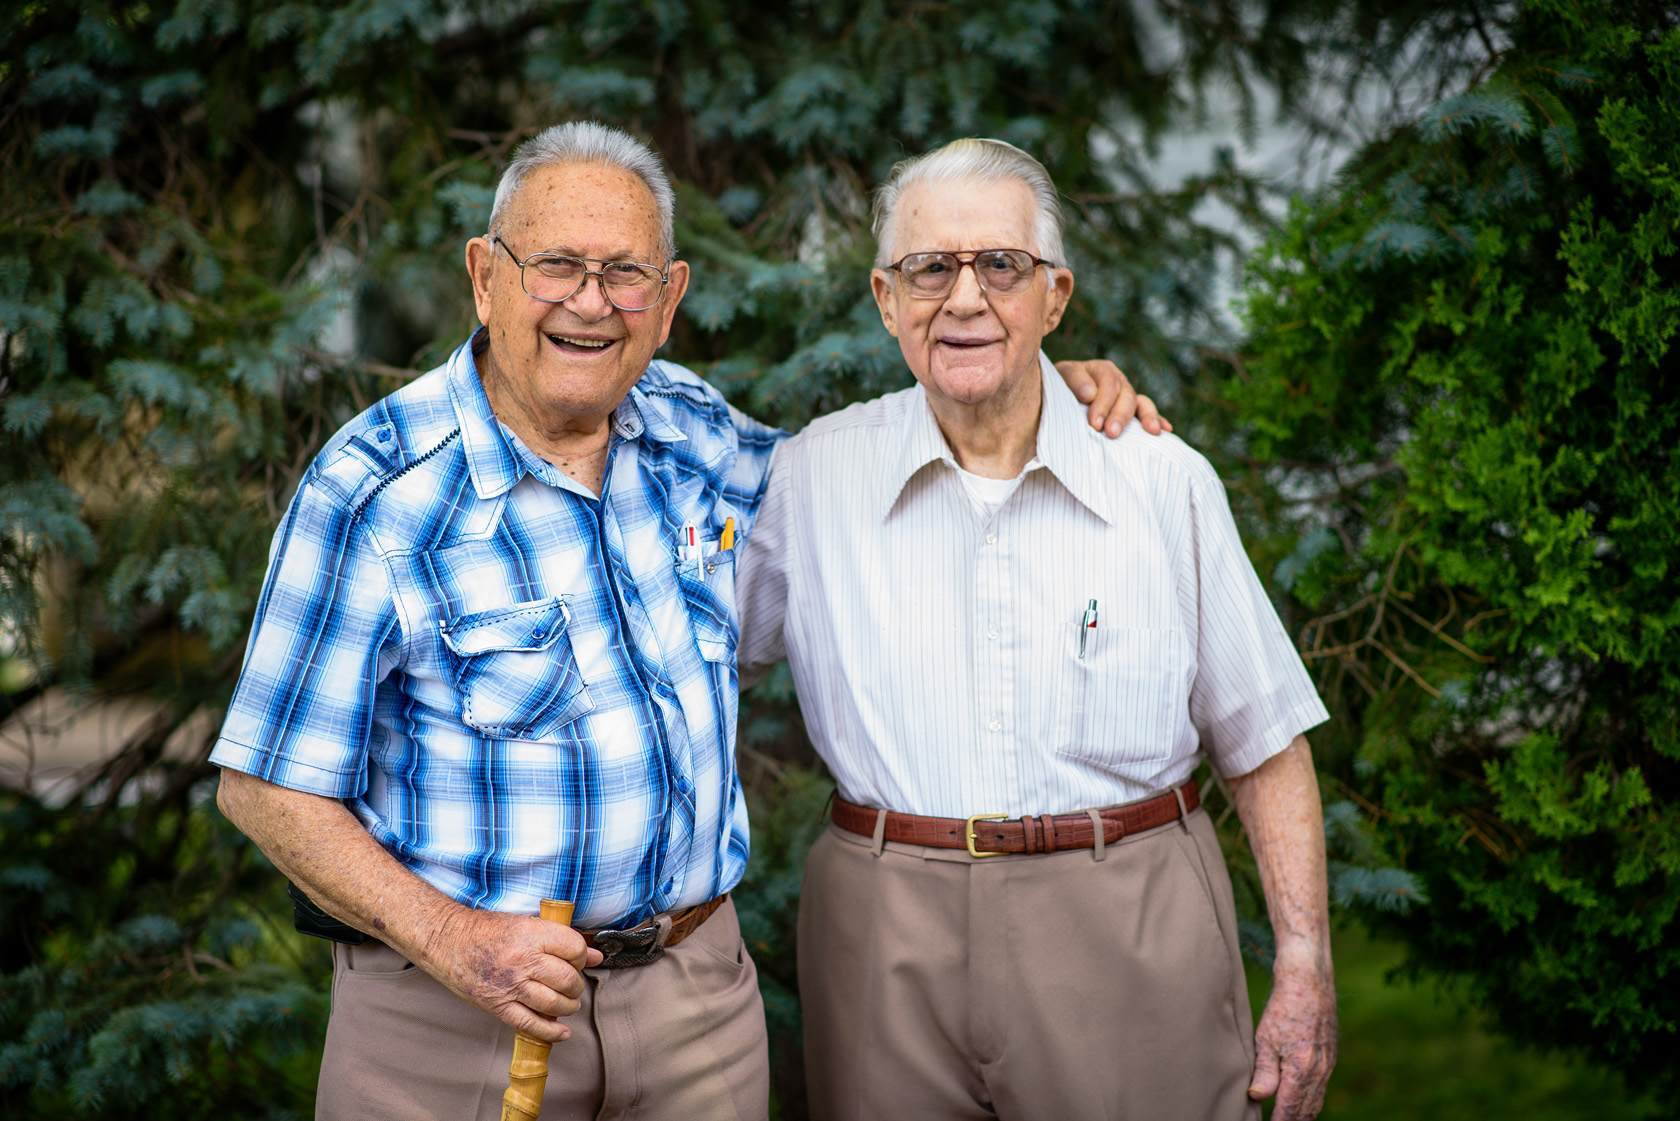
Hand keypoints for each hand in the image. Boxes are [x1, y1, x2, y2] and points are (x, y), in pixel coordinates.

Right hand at [419, 906, 603, 1042]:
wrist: (446, 940)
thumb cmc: (484, 930)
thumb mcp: (525, 923)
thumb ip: (560, 938)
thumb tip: (594, 955)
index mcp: (531, 934)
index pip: (574, 948)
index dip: (582, 956)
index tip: (578, 959)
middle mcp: (522, 960)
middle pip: (567, 979)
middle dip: (576, 984)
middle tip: (572, 983)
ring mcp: (510, 985)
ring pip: (554, 1003)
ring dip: (568, 1006)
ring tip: (568, 1002)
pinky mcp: (497, 1005)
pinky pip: (530, 1024)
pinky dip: (551, 1031)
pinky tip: (562, 1032)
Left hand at [1053, 358, 1172, 437]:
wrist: (1057, 394)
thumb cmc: (1058, 386)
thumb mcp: (1061, 377)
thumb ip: (1074, 380)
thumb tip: (1090, 393)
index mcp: (1101, 370)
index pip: (1108, 384)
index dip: (1103, 404)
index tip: (1094, 424)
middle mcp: (1118, 380)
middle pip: (1126, 395)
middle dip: (1120, 415)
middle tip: (1112, 433)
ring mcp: (1126, 395)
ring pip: (1139, 403)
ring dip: (1146, 417)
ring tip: (1151, 431)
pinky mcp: (1131, 410)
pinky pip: (1147, 413)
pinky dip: (1158, 420)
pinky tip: (1166, 430)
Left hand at [1248, 946, 1337, 1119]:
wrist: (1309, 981)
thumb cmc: (1284, 1007)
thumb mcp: (1266, 1039)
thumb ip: (1265, 1071)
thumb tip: (1258, 1097)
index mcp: (1301, 1070)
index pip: (1290, 1108)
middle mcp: (1318, 1071)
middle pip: (1306, 1109)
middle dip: (1292, 1120)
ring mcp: (1327, 1064)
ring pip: (1316, 1099)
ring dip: (1302, 1112)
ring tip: (1287, 1118)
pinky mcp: (1329, 1056)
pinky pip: (1321, 1086)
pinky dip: (1311, 1098)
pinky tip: (1301, 1099)